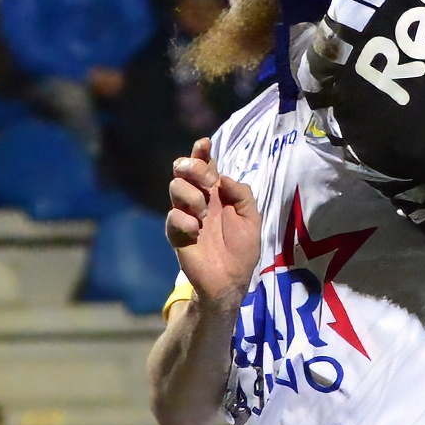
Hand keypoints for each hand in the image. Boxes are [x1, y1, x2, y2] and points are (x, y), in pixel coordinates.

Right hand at [171, 150, 266, 302]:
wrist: (231, 280)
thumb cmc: (242, 249)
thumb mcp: (252, 219)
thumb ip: (242, 195)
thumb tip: (224, 178)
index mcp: (216, 193)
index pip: (205, 164)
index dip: (201, 152)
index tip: (204, 144)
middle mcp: (198, 199)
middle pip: (183, 169)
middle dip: (193, 168)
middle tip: (208, 184)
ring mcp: (185, 215)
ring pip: (175, 188)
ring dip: (191, 195)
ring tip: (204, 215)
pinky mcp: (175, 233)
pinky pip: (172, 217)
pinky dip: (184, 221)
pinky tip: (196, 232)